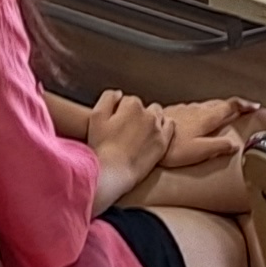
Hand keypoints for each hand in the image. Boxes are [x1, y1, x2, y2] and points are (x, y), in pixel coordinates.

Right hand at [84, 87, 170, 207]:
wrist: (113, 172)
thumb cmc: (102, 146)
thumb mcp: (96, 116)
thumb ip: (108, 98)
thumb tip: (119, 94)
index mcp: (132, 105)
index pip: (128, 101)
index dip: (120, 112)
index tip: (115, 124)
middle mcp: (148, 113)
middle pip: (144, 108)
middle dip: (136, 115)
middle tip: (126, 130)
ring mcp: (158, 128)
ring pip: (158, 115)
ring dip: (150, 120)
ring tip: (138, 134)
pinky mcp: (163, 143)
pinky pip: (170, 126)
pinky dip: (163, 127)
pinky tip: (153, 135)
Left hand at [156, 98, 265, 172]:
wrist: (142, 140)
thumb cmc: (169, 149)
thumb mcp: (199, 151)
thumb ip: (218, 146)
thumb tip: (235, 145)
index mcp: (205, 118)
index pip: (230, 106)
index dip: (244, 105)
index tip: (254, 105)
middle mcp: (195, 110)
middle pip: (218, 103)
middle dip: (232, 105)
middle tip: (243, 108)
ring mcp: (182, 109)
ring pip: (204, 105)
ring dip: (216, 108)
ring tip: (222, 114)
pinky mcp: (171, 112)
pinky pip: (192, 109)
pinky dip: (201, 112)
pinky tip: (195, 119)